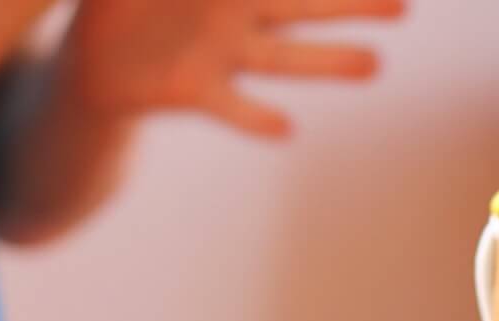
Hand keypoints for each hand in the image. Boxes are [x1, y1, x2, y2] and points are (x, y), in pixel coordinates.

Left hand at [60, 0, 400, 138]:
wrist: (94, 60)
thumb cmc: (123, 3)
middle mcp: (238, 15)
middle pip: (304, 7)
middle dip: (352, 5)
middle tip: (404, 7)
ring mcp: (224, 54)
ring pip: (285, 57)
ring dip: (329, 62)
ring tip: (375, 65)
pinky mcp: (196, 89)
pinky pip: (230, 105)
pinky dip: (254, 118)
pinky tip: (285, 129)